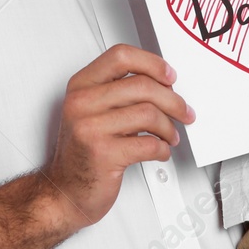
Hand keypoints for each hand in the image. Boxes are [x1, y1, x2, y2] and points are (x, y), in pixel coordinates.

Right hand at [43, 44, 195, 228]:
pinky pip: (149, 144)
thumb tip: (162, 85)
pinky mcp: (103, 154)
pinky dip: (163, 149)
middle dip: (173, 100)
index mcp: (80, 86)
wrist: (65, 193)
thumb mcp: (91, 112)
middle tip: (184, 111)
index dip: (151, 63)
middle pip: (141, 85)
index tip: (169, 76)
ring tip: (170, 135)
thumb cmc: (83, 153)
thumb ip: (118, 93)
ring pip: (149, 114)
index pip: (120, 56)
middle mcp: (82, 103)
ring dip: (169, 127)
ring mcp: (90, 128)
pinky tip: (160, 151)